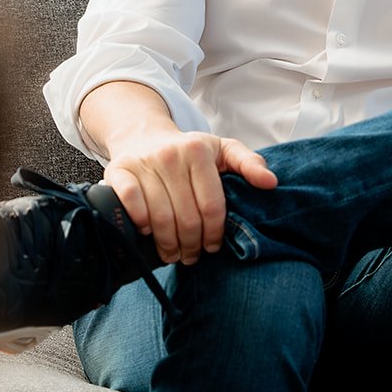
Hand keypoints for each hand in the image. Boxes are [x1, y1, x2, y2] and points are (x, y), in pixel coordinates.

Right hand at [103, 131, 277, 265]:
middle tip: (192, 256)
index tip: (213, 246)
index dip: (214, 234)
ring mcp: (144, 163)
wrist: (143, 135)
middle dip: (191, 245)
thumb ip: (248, 163)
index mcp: (199, 151)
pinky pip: (131, 204)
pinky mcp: (120, 170)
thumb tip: (271, 183)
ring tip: (174, 254)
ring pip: (159, 218)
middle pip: (186, 218)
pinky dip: (141, 224)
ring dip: (168, 244)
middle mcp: (171, 155)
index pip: (212, 206)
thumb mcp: (222, 149)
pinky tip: (148, 233)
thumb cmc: (188, 151)